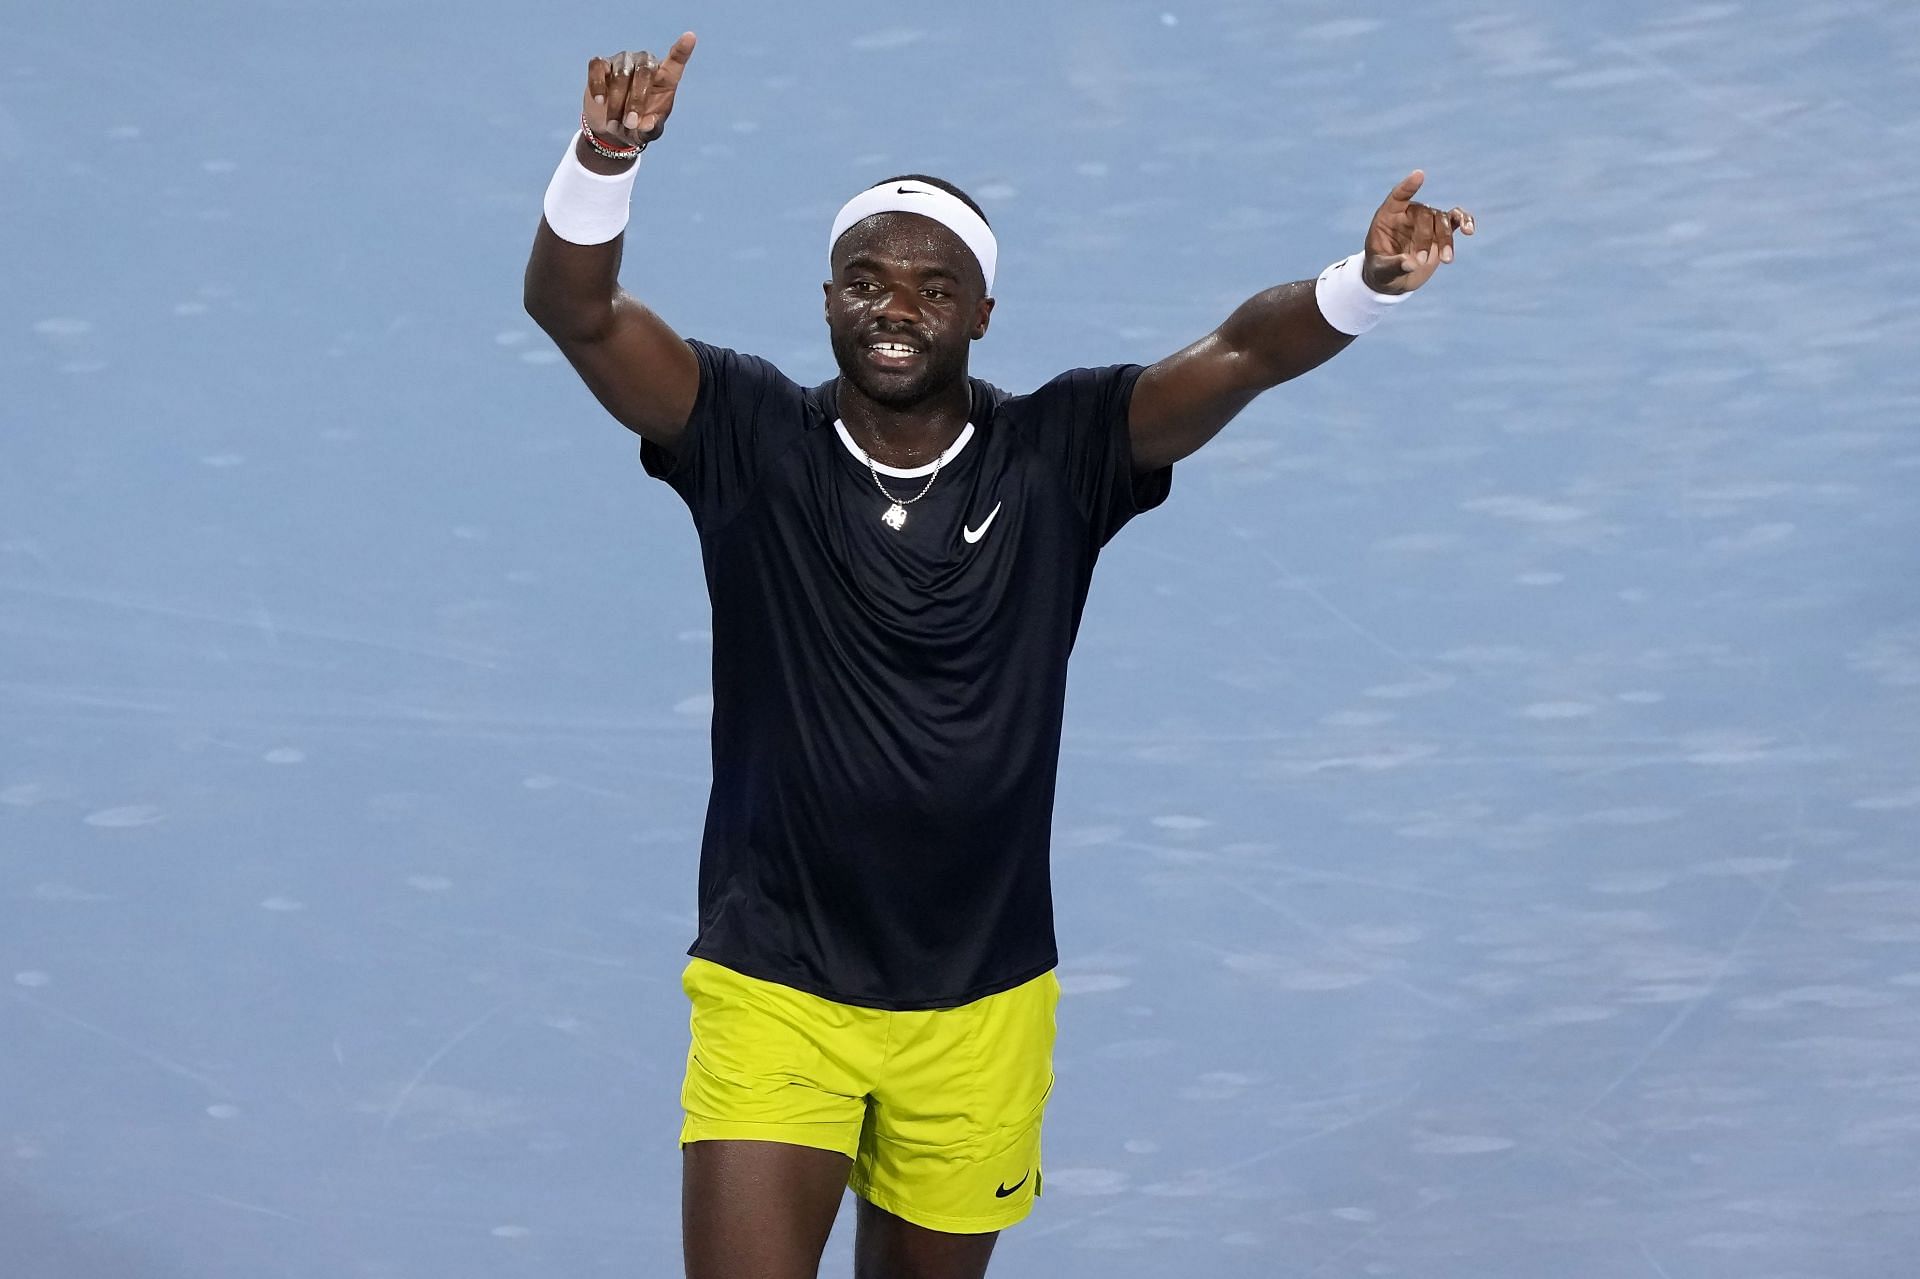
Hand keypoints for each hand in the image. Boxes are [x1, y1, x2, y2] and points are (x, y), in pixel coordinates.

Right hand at [582, 33, 696, 150]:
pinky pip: (597, 68)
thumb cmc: (638, 126)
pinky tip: (599, 101)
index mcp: (665, 79)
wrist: (611, 128)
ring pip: (620, 75)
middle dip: (636, 101)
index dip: (682, 49)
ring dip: (616, 103)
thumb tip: (645, 123)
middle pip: (644, 73)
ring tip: (614, 124)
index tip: (690, 37)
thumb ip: (651, 129)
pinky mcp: (601, 64)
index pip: (676, 61)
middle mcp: (645, 63)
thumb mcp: (648, 132)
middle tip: (630, 124)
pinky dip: (597, 86)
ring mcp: (623, 61)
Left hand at [1361, 171, 1472, 294]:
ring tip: (1447, 260)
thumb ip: (1392, 266)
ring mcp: (1427, 221)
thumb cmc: (1381, 271)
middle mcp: (1409, 214)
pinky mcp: (1442, 231)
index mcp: (1388, 216)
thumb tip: (1411, 264)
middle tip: (1419, 261)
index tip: (1419, 176)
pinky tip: (1469, 230)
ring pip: (1442, 219)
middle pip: (1425, 215)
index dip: (1408, 186)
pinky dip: (1465, 221)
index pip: (1398, 196)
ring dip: (1446, 239)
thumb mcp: (1380, 271)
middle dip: (1425, 238)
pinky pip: (1457, 219)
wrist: (1394, 280)